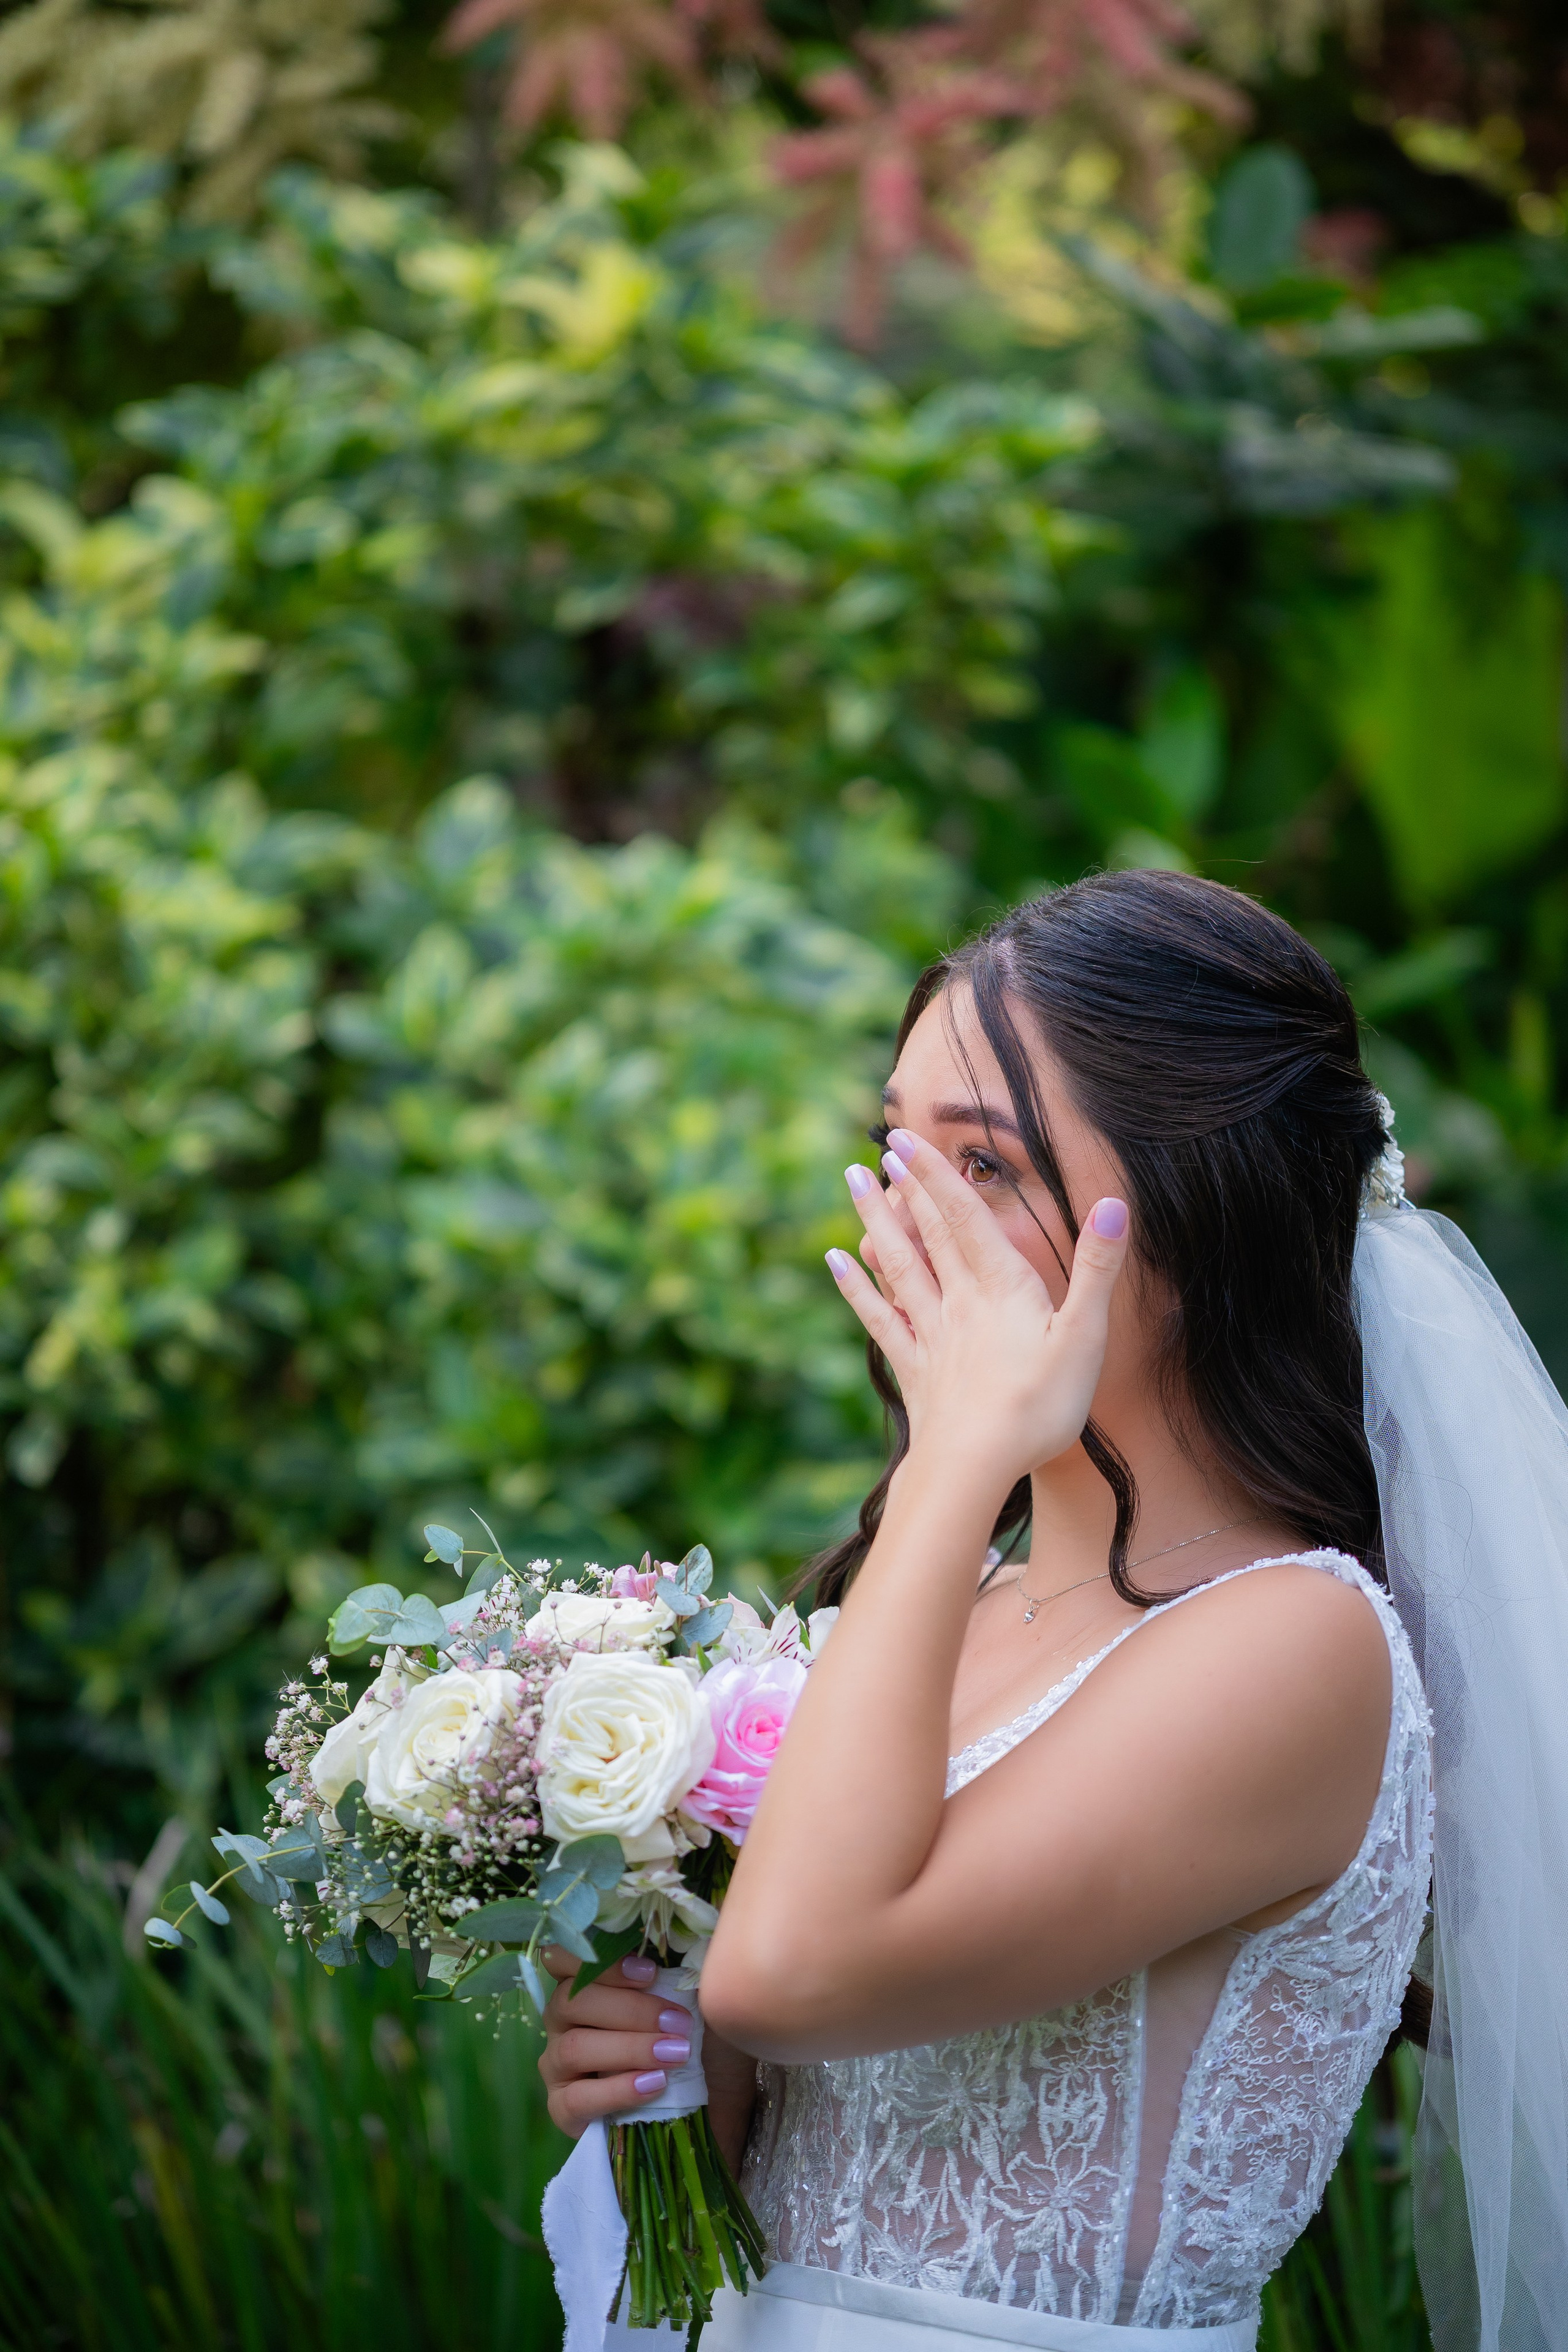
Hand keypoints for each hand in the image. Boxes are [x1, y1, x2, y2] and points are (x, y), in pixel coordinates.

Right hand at [537, 1949, 759, 2169]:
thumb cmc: (690, 2036)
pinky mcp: (562, 2109)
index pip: (562, 1957)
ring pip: (573, 2047)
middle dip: (630, 2010)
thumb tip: (684, 1948)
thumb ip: (673, 1973)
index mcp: (583, 1983)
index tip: (650, 1973)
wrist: (706, 2100)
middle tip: (678, 2022)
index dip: (599, 1962)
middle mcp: (561, 2019)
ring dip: (629, 2048)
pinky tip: (654, 2084)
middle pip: (572, 2001)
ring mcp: (557, 2065)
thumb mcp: (688, 1999)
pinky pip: (576, 2099)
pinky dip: (618, 2090)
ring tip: (674, 2054)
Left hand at [828, 1127, 1128, 1491]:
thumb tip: (1115, 1204)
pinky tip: (836, 1262)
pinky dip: (856, 1287)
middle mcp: (958, 1301)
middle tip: (881, 1147)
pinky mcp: (913, 1369)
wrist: (976, 1465)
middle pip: (927, 1233)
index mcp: (1000, 1287)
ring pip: (898, 1265)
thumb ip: (1096, 1268)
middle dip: (906, 1187)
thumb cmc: (1040, 1405)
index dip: (937, 1176)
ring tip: (854, 1182)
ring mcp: (930, 1334)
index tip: (908, 1139)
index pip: (963, 1217)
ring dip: (875, 1221)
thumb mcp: (1085, 1335)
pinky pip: (878, 1318)